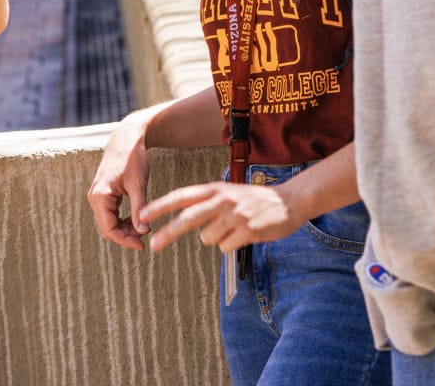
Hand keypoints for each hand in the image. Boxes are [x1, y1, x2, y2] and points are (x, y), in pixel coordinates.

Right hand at [87, 114, 152, 248]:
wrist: (127, 137)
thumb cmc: (133, 157)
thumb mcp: (138, 184)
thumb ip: (139, 208)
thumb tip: (143, 232)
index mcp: (99, 196)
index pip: (109, 229)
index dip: (125, 240)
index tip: (142, 245)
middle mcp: (94, 197)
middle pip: (107, 227)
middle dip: (125, 235)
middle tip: (145, 237)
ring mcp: (98, 194)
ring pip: (109, 220)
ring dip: (124, 227)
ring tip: (142, 228)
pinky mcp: (103, 192)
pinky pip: (110, 212)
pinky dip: (123, 218)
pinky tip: (137, 218)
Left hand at [139, 181, 303, 254]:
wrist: (290, 200)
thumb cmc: (256, 200)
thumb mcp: (229, 193)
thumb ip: (208, 204)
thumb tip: (184, 222)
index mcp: (216, 188)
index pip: (182, 195)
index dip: (161, 205)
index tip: (144, 215)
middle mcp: (223, 199)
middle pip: (188, 218)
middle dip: (168, 232)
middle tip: (153, 244)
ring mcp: (236, 214)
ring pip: (208, 238)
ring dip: (217, 239)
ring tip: (235, 229)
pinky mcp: (248, 229)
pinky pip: (226, 247)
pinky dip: (233, 245)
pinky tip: (246, 234)